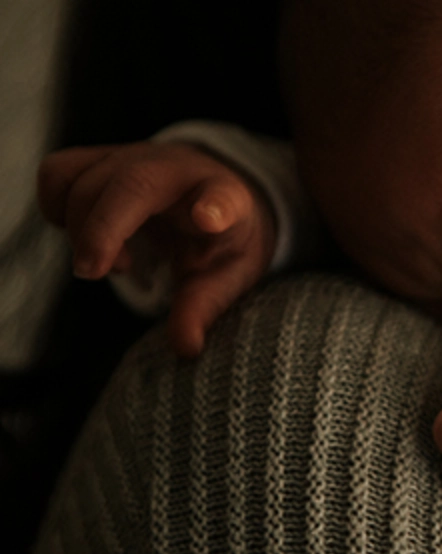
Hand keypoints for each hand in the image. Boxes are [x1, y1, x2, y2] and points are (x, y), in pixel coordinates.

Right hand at [37, 142, 277, 357]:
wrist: (210, 194)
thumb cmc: (220, 238)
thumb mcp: (226, 275)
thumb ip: (203, 308)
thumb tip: (185, 348)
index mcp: (225, 198)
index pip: (225, 197)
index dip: (217, 207)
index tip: (210, 220)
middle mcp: (176, 171)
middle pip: (131, 184)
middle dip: (103, 228)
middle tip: (96, 273)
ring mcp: (134, 158)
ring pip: (84, 179)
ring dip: (80, 227)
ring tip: (114, 261)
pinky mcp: (99, 159)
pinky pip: (58, 173)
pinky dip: (56, 207)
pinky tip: (83, 235)